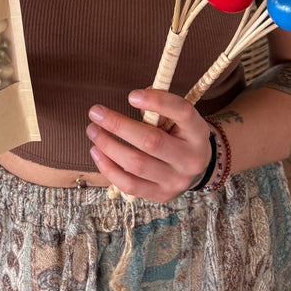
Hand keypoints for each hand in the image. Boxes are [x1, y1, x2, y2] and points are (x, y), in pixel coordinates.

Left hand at [85, 88, 212, 202]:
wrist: (195, 167)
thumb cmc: (180, 134)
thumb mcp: (178, 117)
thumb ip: (160, 107)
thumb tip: (137, 99)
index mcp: (198, 132)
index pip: (182, 112)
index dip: (157, 102)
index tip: (131, 95)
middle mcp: (190, 159)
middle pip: (151, 141)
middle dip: (119, 125)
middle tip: (95, 112)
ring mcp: (176, 181)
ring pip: (136, 164)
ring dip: (108, 146)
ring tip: (92, 131)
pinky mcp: (160, 195)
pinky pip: (129, 185)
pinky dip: (109, 168)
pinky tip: (97, 153)